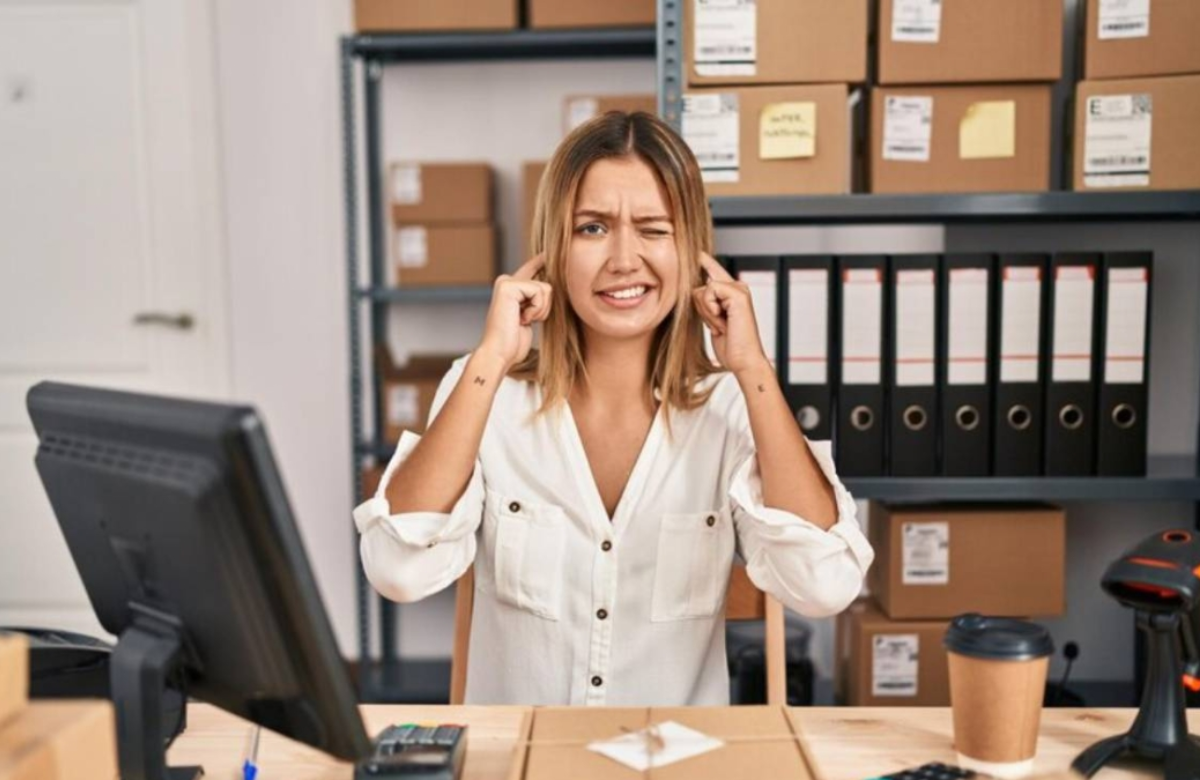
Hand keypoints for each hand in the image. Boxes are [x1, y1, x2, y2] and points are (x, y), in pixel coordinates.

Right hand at [477, 255, 551, 370]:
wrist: (499, 353)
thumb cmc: (513, 343)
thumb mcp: (529, 318)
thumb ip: (536, 301)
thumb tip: (551, 288)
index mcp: (510, 288)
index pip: (531, 269)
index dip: (541, 260)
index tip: (549, 251)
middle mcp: (507, 281)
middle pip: (546, 284)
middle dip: (545, 307)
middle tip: (527, 321)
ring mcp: (506, 282)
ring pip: (545, 288)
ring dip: (540, 310)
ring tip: (523, 321)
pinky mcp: (508, 286)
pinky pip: (539, 292)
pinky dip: (536, 310)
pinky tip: (522, 319)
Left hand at [692, 253, 771, 375]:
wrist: (743, 360)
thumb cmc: (731, 345)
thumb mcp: (713, 321)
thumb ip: (707, 303)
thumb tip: (693, 289)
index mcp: (732, 293)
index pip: (715, 272)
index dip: (706, 261)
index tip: (698, 252)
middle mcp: (737, 287)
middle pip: (699, 286)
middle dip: (701, 309)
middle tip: (718, 325)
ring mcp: (739, 289)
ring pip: (702, 290)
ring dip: (706, 313)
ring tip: (722, 325)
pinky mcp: (738, 293)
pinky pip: (709, 291)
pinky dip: (710, 310)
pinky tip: (723, 322)